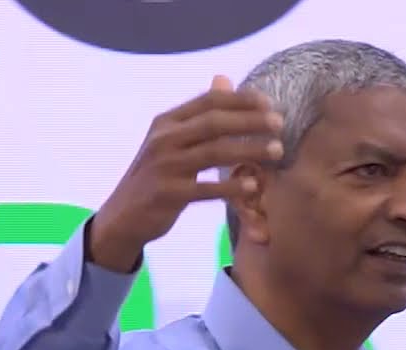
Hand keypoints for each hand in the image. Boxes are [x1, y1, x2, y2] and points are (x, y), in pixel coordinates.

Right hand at [88, 75, 284, 271]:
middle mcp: (164, 139)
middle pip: (214, 122)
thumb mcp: (171, 140)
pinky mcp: (167, 194)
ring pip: (214, 153)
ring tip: (277, 151)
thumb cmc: (157, 176)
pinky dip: (231, 186)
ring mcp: (165, 166)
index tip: (269, 102)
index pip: (209, 101)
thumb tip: (223, 78)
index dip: (241, 99)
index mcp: (167, 122)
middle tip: (280, 124)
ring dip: (249, 150)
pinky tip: (254, 185)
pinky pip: (206, 189)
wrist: (124, 216)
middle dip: (250, 121)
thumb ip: (199, 114)